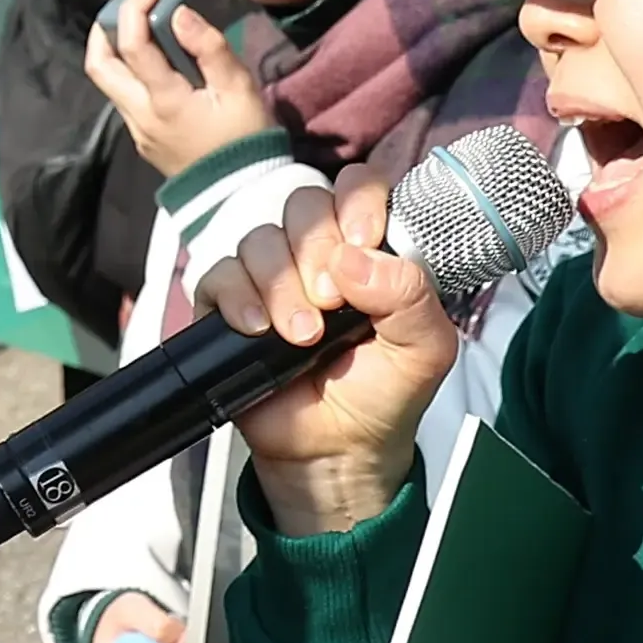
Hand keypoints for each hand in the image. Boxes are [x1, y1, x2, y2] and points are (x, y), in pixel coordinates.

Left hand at [83, 0, 272, 176]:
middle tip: (128, 9)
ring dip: (116, 52)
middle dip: (104, 29)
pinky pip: (125, 101)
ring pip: (109, 85)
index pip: (131, 44)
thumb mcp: (239, 89)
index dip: (135, 9)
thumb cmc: (246, 139)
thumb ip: (208, 47)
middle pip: (98, 67)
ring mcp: (138, 131)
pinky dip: (131, 74)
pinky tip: (158, 66)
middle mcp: (140, 115)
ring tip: (144, 31)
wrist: (243, 194)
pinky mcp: (144, 142)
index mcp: (163, 100)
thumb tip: (178, 13)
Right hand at [205, 174, 461, 534]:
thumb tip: (357, 258)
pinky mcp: (231, 306)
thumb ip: (410, 295)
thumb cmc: (384, 397)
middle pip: (303, 205)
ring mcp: (272, 278)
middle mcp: (318, 255)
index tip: (362, 239)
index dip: (356, 201)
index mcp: (369, 251)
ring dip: (281, 285)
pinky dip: (237, 297)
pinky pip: (219, 273)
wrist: (335, 454)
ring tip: (301, 336)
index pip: (359, 188)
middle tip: (333, 303)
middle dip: (316, 250)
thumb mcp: (424, 349)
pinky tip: (256, 328)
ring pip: (259, 239)